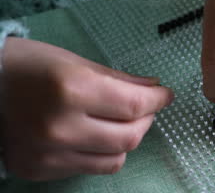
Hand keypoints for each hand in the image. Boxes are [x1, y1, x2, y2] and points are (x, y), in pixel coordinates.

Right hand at [0, 38, 173, 180]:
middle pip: (129, 137)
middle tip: (146, 107)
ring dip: (128, 139)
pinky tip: (96, 135)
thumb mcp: (75, 62)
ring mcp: (49, 155)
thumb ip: (119, 79)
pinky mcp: (40, 170)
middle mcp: (60, 127)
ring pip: (115, 159)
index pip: (134, 105)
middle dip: (147, 119)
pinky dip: (102, 152)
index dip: (158, 99)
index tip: (166, 94)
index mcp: (71, 90)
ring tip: (122, 121)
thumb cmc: (29, 66)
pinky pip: (89, 168)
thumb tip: (153, 87)